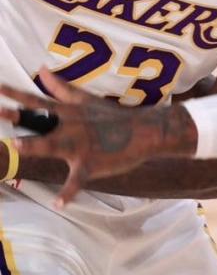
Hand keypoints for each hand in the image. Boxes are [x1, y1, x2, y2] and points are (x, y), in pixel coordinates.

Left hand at [0, 68, 197, 207]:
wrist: (143, 131)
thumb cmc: (112, 116)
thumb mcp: (84, 99)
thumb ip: (60, 87)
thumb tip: (41, 70)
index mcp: (67, 113)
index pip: (36, 101)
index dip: (14, 95)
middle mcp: (70, 127)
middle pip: (39, 122)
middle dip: (17, 118)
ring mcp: (80, 145)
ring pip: (53, 145)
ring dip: (35, 145)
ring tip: (17, 144)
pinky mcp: (91, 164)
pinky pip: (77, 180)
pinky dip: (68, 193)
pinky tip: (58, 204)